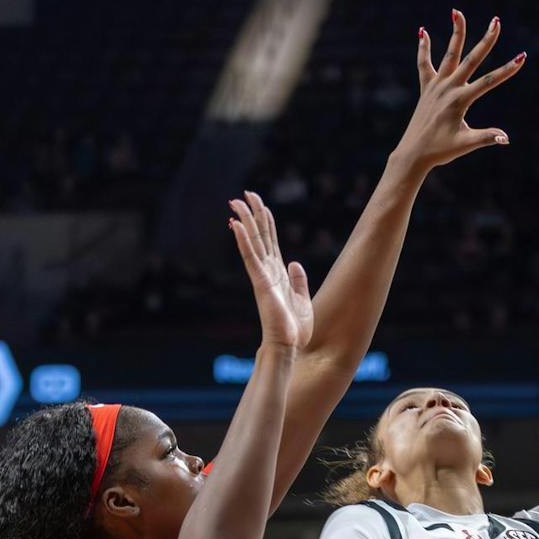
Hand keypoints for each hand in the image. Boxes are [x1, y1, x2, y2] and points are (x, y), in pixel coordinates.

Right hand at [230, 191, 312, 350]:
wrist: (288, 346)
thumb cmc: (294, 329)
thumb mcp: (302, 299)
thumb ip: (299, 280)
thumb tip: (295, 263)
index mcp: (277, 273)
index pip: (270, 241)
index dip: (265, 222)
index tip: (259, 204)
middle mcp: (267, 271)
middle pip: (259, 236)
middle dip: (252, 214)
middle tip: (244, 193)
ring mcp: (262, 276)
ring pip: (252, 242)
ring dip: (245, 221)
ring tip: (236, 201)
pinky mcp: (260, 283)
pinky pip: (250, 258)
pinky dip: (243, 241)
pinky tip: (236, 225)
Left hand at [394, 9, 526, 172]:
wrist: (413, 154)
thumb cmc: (440, 151)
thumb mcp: (465, 145)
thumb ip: (485, 138)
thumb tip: (505, 138)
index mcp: (459, 100)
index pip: (488, 81)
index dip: (507, 70)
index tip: (522, 57)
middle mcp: (448, 88)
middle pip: (471, 59)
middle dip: (486, 40)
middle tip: (497, 21)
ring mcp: (436, 86)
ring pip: (448, 54)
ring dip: (455, 33)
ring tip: (457, 12)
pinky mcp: (426, 88)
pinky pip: (424, 64)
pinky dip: (424, 48)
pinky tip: (423, 32)